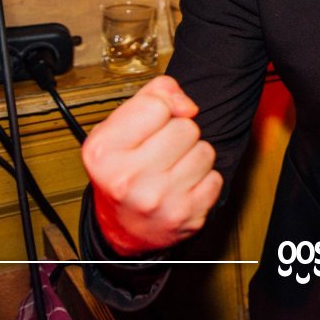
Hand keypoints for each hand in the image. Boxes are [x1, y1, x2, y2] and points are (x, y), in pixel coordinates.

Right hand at [81, 75, 222, 255]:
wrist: (124, 224)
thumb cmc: (123, 168)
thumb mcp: (120, 124)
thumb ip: (154, 95)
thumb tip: (188, 106)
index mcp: (104, 151)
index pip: (156, 105)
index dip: (159, 110)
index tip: (150, 125)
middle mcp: (127, 179)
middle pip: (186, 128)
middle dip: (178, 134)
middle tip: (161, 151)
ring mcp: (158, 201)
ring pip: (205, 151)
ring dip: (193, 156)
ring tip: (171, 168)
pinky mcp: (185, 216)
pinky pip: (215, 178)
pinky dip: (203, 180)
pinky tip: (182, 186)